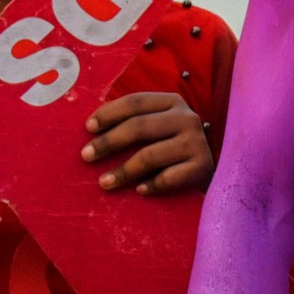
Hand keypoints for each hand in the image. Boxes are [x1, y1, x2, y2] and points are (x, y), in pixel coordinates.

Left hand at [82, 91, 213, 194]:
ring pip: (150, 155)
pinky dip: (151, 185)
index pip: (135, 102)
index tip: (87, 128)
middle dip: (108, 142)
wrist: (207, 173)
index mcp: (172, 102)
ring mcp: (197, 142)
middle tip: (86, 156)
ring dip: (123, 171)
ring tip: (104, 183)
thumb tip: (91, 130)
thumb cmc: (172, 150)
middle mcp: (186, 117)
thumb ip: (134, 124)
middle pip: (139, 126)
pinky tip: (138, 191)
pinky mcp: (202, 166)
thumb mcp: (157, 128)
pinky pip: (168, 178)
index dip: (109, 113)